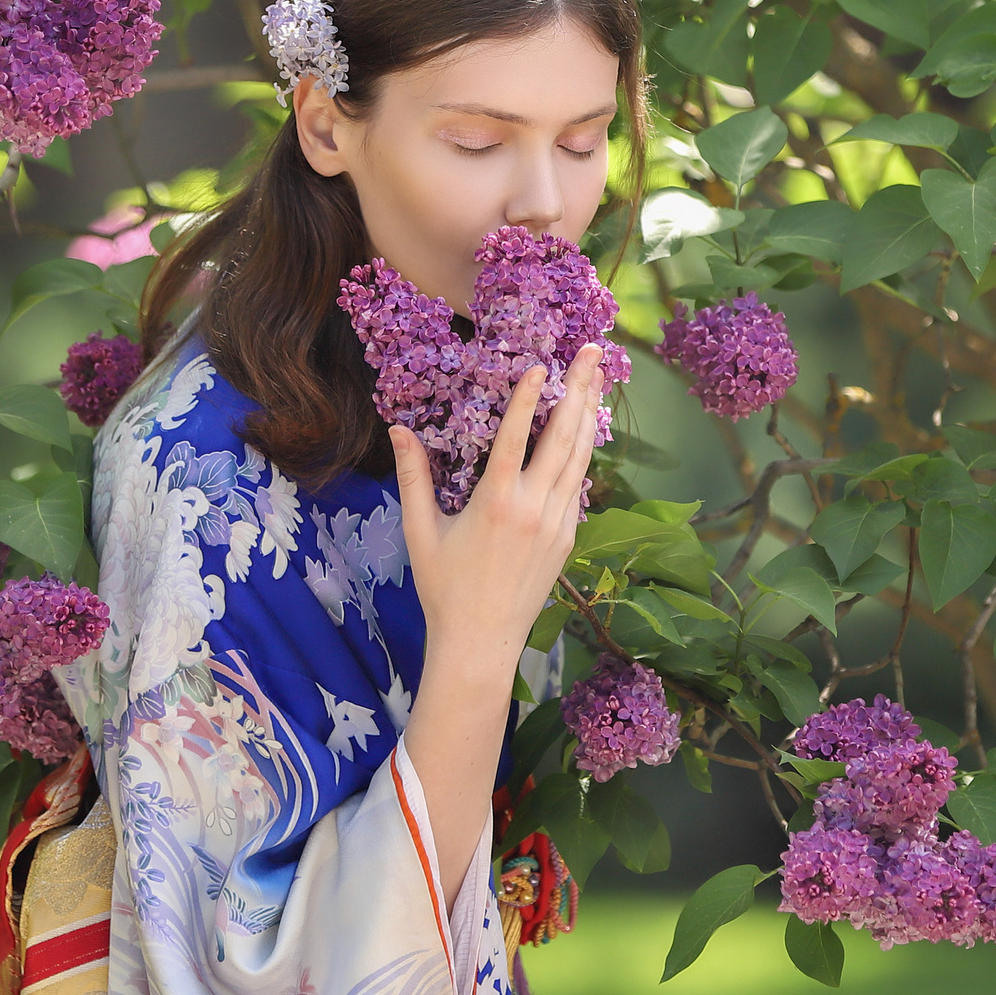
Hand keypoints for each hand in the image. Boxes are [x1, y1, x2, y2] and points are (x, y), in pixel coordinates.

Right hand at [392, 344, 602, 905]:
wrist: (481, 643)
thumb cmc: (443, 587)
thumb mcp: (421, 531)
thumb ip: (412, 476)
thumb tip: (397, 429)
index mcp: (496, 502)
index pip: (518, 437)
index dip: (530, 397)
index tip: (542, 364)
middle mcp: (534, 508)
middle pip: (564, 436)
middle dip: (580, 389)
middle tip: (591, 351)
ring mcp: (558, 523)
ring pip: (579, 458)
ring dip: (589, 414)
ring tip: (598, 377)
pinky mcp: (568, 538)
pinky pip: (578, 485)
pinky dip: (582, 453)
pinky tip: (585, 430)